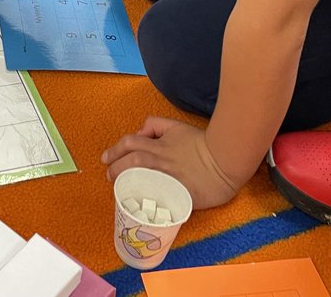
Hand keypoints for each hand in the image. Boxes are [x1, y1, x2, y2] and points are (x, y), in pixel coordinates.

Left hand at [102, 117, 239, 210]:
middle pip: (130, 160)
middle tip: (109, 176)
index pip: (130, 143)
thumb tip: (140, 133)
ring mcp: (168, 177)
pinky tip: (137, 203)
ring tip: (118, 188)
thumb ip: (156, 126)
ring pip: (139, 176)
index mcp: (159, 144)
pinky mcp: (177, 194)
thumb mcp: (177, 126)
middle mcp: (160, 160)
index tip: (106, 158)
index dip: (114, 150)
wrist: (225, 161)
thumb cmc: (201, 144)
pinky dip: (143, 199)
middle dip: (114, 167)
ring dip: (124, 181)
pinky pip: (155, 197)